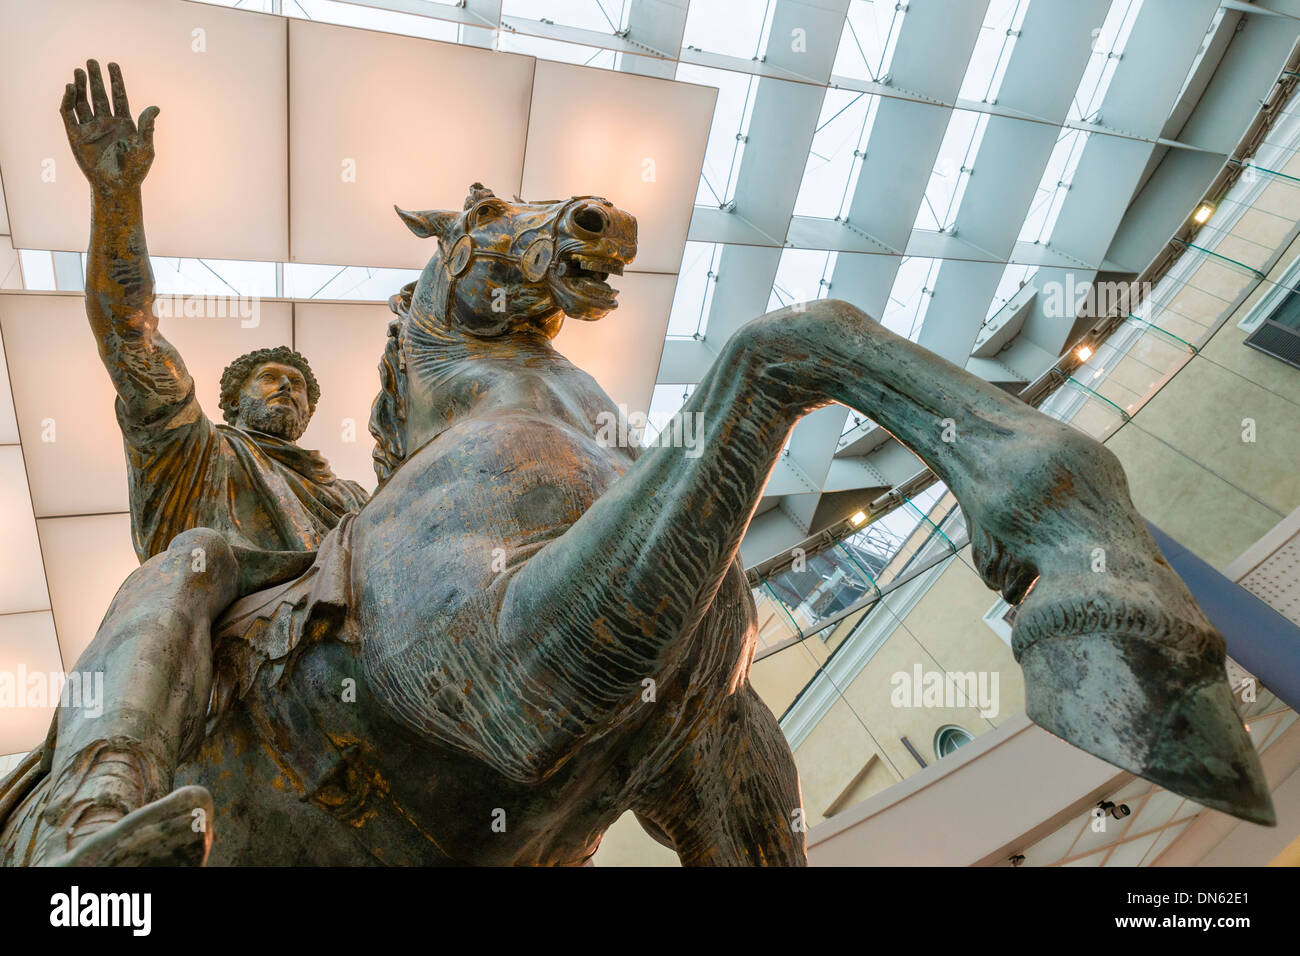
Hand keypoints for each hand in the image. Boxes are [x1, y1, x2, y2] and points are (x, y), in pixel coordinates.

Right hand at [60, 60, 158, 195]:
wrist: (117, 187)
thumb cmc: (135, 170)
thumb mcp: (145, 148)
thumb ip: (147, 127)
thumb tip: (155, 107)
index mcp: (124, 123)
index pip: (119, 96)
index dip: (116, 81)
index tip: (113, 65)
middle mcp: (106, 123)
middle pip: (100, 95)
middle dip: (95, 79)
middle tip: (91, 62)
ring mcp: (90, 128)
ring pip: (83, 102)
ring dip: (80, 87)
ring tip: (79, 71)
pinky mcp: (76, 136)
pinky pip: (69, 114)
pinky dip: (68, 101)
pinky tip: (70, 88)